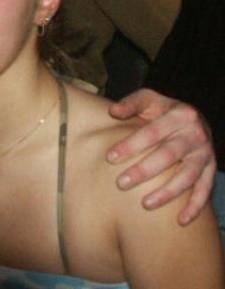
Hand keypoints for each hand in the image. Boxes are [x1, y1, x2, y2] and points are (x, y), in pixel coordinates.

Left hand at [107, 88, 214, 225]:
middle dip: (144, 171)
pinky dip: (195, 207)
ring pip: (188, 176)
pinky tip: (181, 221)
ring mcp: (205, 153)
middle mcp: (196, 134)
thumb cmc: (162, 109)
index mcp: (180, 114)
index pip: (151, 132)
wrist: (192, 117)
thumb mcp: (148, 99)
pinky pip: (205, 190)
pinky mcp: (211, 169)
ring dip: (167, 193)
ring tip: (145, 204)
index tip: (110, 157)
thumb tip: (113, 112)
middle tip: (121, 183)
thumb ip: (131, 104)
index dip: (130, 145)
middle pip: (168, 155)